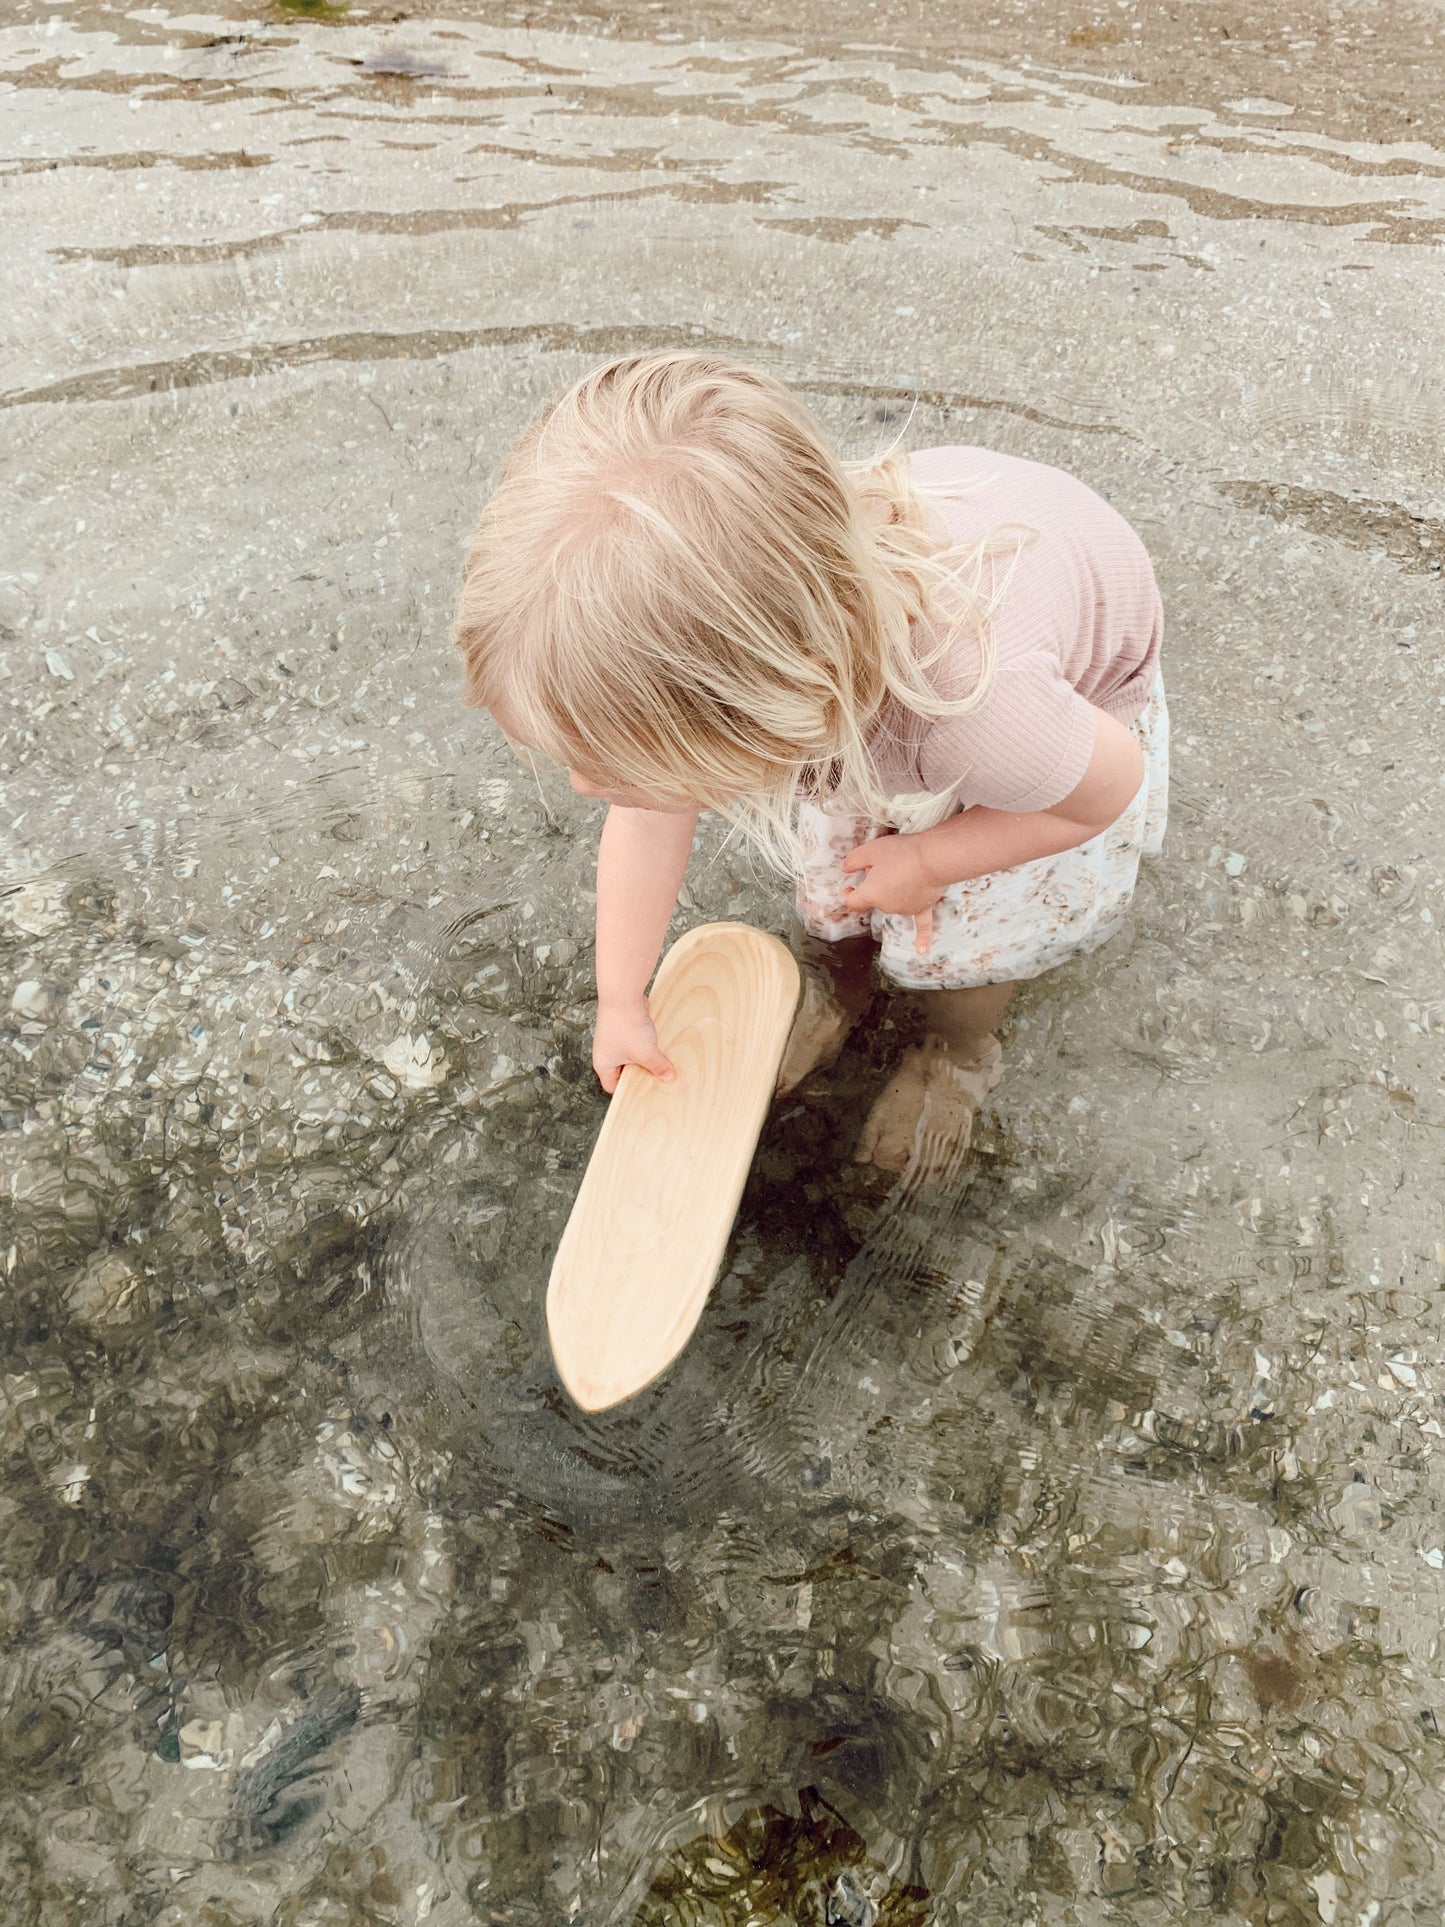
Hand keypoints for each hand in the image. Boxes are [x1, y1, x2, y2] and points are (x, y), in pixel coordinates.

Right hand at [592, 999, 675, 1094]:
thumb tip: (669, 1077)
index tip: (644, 1091)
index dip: (627, 1091)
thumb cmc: (626, 1026)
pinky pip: (635, 1042)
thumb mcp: (646, 1053)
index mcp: (603, 1064)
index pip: (612, 1086)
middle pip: (623, 1071)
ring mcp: (614, 1039)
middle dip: (639, 1073)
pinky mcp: (622, 1027)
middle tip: (655, 1078)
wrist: (623, 995)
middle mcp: (606, 1053)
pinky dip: (645, 1044)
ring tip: (658, 1060)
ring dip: (644, 1057)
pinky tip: (657, 1044)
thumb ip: (658, 1067)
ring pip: (631, 1056)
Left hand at [841, 831, 944, 953]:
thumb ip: (853, 860)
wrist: (934, 859)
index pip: (853, 902)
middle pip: (876, 898)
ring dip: (895, 890)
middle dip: (877, 883)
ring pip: (895, 902)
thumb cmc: (901, 854)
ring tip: (906, 866)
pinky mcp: (924, 907)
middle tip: (888, 861)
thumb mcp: (870, 850)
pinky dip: (922, 937)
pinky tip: (922, 950)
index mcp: (871, 895)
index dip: (849, 894)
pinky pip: (922, 925)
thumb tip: (845, 868)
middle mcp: (887, 907)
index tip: (849, 887)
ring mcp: (906, 909)